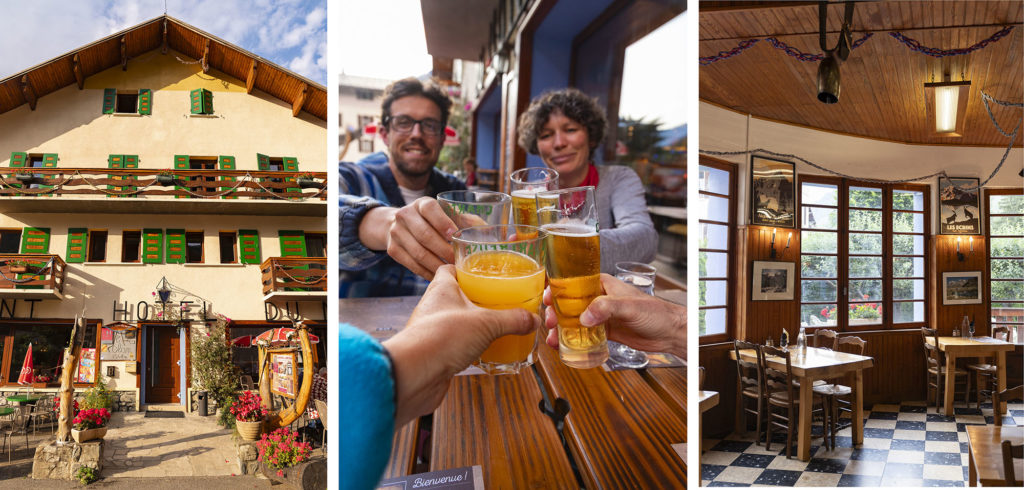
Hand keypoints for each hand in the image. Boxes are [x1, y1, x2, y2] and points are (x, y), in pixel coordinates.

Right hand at [359, 197, 456, 279]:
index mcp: (422, 204)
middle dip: (444, 251)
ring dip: (437, 265)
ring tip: (452, 272)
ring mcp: (396, 232)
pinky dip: (427, 273)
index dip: (443, 222)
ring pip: (419, 253)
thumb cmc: (434, 221)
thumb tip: (487, 231)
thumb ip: (465, 220)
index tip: (455, 236)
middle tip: (458, 262)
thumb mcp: (447, 214)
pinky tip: (439, 276)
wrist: (402, 226)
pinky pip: (412, 265)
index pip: (430, 209)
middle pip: (425, 235)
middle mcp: (405, 215)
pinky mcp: (393, 250)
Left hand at [384, 265, 540, 425]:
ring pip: (456, 321)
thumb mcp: (486, 323)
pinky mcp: (435, 352)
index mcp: (442, 288)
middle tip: (497, 301)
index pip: (450, 269)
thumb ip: (511, 319)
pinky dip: (469, 347)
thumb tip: (532, 319)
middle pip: (456, 296)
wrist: (415, 375)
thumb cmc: (441, 337)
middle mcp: (434, 307)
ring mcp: (433, 330)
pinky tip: (485, 352)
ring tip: (495, 327)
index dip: (465, 268)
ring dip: (473, 324)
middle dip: (476, 299)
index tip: (483, 271)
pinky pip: (455, 344)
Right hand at [544, 274, 685, 357]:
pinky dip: (574, 340)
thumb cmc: (655, 312)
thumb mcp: (628, 306)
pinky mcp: (606, 331)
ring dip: (562, 329)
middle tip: (550, 323)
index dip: (558, 289)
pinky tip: (564, 346)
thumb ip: (606, 307)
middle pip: (570, 303)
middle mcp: (599, 298)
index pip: (574, 282)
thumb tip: (584, 317)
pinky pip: (585, 335)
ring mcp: (602, 316)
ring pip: (575, 320)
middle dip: (557, 313)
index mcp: (602, 284)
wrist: (669, 332)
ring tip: (553, 339)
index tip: (547, 298)